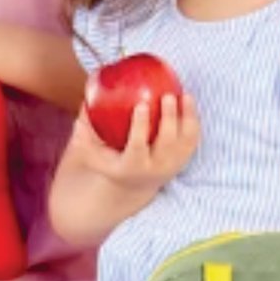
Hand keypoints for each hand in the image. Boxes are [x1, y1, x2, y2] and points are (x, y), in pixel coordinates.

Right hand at [69, 91, 198, 196]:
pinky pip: (193, 139)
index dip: (140, 126)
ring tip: (184, 94)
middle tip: (167, 95)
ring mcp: (172, 165)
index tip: (142, 105)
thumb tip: (86, 99)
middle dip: (169, 118)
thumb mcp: (92, 151)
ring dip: (187, 117)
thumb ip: (86, 128)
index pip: (138, 146)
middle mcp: (155, 168)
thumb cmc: (111, 161)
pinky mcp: (183, 160)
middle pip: (166, 143)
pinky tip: (188, 100)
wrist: (134, 185)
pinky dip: (193, 120)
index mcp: (132, 166)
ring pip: (185, 141)